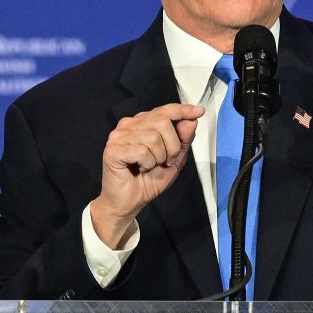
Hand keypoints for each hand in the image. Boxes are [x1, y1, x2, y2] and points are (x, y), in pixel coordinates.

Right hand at [91, 103, 204, 247]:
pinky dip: (147, 164)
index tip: (199, 111)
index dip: (183, 110)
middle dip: (172, 146)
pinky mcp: (112, 150)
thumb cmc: (148, 180)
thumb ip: (183, 140)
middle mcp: (129, 124)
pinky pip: (142, 151)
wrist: (128, 203)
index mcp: (142, 123)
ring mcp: (118, 136)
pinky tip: (140, 169)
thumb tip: (192, 120)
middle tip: (165, 161)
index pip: (165, 110)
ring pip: (153, 137)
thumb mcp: (174, 160)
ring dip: (158, 157)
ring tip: (150, 166)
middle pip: (163, 122)